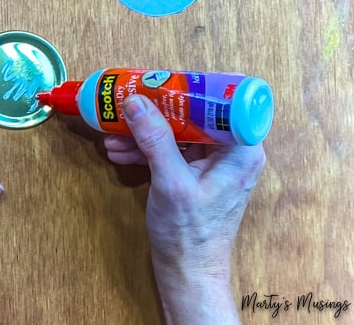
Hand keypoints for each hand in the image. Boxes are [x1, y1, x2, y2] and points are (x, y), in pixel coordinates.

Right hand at [104, 95, 264, 324]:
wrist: (186, 272)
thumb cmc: (190, 234)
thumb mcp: (171, 183)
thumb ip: (155, 139)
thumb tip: (134, 102)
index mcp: (240, 150)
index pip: (223, 101)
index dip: (192, 88)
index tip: (160, 83)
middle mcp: (231, 151)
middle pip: (194, 113)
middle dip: (156, 111)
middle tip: (129, 103)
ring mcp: (212, 162)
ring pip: (178, 131)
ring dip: (144, 131)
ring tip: (113, 134)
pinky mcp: (194, 172)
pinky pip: (170, 149)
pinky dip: (146, 148)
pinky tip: (120, 152)